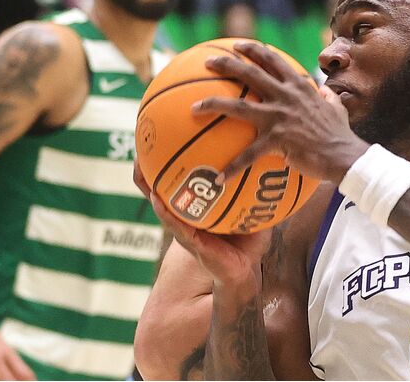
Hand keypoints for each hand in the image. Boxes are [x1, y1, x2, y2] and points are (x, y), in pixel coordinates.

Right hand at [134, 160, 270, 285]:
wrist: (246, 270)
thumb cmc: (249, 240)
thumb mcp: (256, 211)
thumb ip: (259, 190)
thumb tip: (270, 163)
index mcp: (199, 207)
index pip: (180, 182)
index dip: (168, 163)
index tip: (162, 139)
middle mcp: (187, 216)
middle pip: (161, 189)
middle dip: (148, 171)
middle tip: (139, 149)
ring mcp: (185, 229)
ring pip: (161, 206)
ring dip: (149, 188)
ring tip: (140, 170)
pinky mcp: (191, 243)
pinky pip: (176, 226)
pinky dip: (167, 214)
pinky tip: (158, 201)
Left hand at [191, 41, 368, 183]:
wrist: (345, 155)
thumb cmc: (340, 135)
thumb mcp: (336, 108)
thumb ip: (328, 97)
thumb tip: (325, 90)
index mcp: (299, 86)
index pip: (273, 60)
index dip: (253, 50)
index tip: (236, 45)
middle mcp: (286, 96)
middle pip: (250, 74)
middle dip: (226, 64)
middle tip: (207, 62)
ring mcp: (280, 116)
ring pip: (239, 106)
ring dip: (213, 103)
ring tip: (194, 107)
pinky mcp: (278, 140)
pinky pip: (249, 154)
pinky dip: (232, 166)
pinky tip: (218, 177)